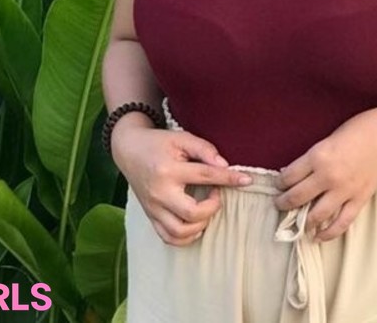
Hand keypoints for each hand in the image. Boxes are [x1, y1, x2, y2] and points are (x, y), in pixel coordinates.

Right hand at [111, 117, 251, 245]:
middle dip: (212, 207)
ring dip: (200, 225)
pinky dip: (186, 237)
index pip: (205, 176)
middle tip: (216, 193)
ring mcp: (153, 209)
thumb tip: (225, 165)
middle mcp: (160, 194)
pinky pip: (168, 238)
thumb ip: (204, 149)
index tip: (246, 180)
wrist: (129, 150)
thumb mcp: (181, 138)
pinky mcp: (150, 217)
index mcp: (168, 170)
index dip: (229, 179)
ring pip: (180, 232)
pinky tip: (196, 224)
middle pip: (192, 213)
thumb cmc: (159, 143)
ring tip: (206, 209)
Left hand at [274, 105, 376, 241]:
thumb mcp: (331, 136)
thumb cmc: (360, 127)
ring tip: (295, 220)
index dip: (280, 182)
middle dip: (284, 203)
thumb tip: (299, 172)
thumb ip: (315, 155)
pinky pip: (341, 223)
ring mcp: (345, 191)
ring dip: (302, 220)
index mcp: (319, 155)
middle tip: (279, 204)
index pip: (289, 176)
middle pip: (297, 197)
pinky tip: (317, 236)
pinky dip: (327, 233)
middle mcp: (328, 176)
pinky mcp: (359, 200)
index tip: (278, 184)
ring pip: (315, 215)